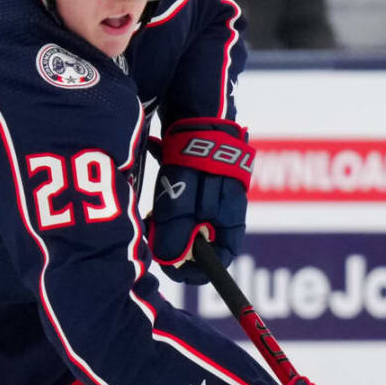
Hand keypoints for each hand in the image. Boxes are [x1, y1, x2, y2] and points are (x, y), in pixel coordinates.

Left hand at [146, 117, 253, 285]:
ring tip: (154, 212)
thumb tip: (171, 260)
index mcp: (230, 222)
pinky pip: (185, 208)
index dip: (196, 271)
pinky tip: (160, 193)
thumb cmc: (195, 155)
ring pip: (189, 227)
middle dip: (176, 246)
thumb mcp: (183, 196)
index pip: (219, 261)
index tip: (171, 269)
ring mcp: (214, 201)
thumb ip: (177, 230)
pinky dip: (169, 206)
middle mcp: (225, 215)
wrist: (197, 113)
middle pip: (201, 246)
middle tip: (155, 233)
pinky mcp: (202, 188)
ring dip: (169, 225)